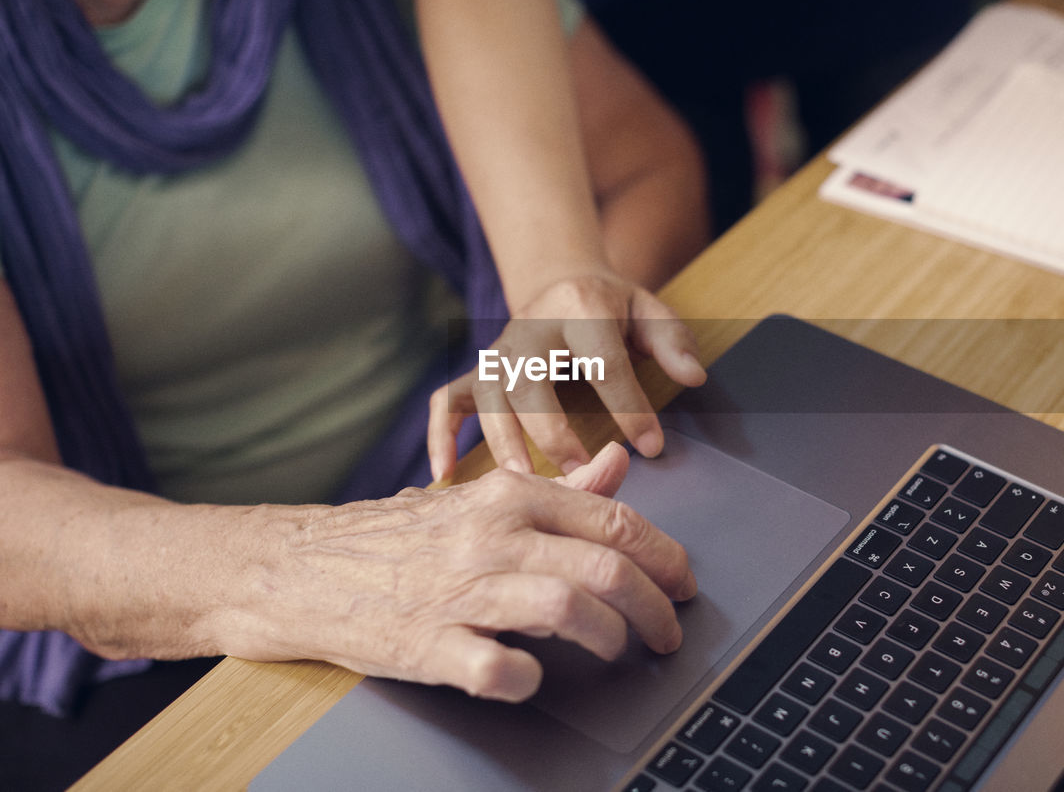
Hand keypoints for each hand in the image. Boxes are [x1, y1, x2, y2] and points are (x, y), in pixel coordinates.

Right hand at [230, 443, 695, 701]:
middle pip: (604, 564)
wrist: (301, 566)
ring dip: (606, 636)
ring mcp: (459, 587)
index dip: (665, 556)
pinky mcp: (425, 641)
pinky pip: (495, 664)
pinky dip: (526, 676)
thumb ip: (559, 488)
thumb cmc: (402, 536)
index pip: (614, 519)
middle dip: (654, 606)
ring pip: (565, 606)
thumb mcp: (483, 498)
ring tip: (615, 651)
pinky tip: (532, 677)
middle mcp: (491, 534)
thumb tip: (620, 464)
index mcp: (511, 495)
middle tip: (666, 634)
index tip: (684, 584)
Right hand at [428, 272, 705, 478]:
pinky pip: (447, 401)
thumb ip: (673, 342)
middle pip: (530, 379)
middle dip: (553, 430)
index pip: (603, 361)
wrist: (561, 282)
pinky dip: (440, 435)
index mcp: (580, 308)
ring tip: (525, 485)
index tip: (651, 447)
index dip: (628, 406)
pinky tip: (444, 475)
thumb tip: (693, 376)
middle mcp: (530, 328)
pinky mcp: (479, 371)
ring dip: (502, 440)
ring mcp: (498, 351)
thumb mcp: (649, 312)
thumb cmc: (613, 310)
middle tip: (580, 473)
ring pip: (487, 395)